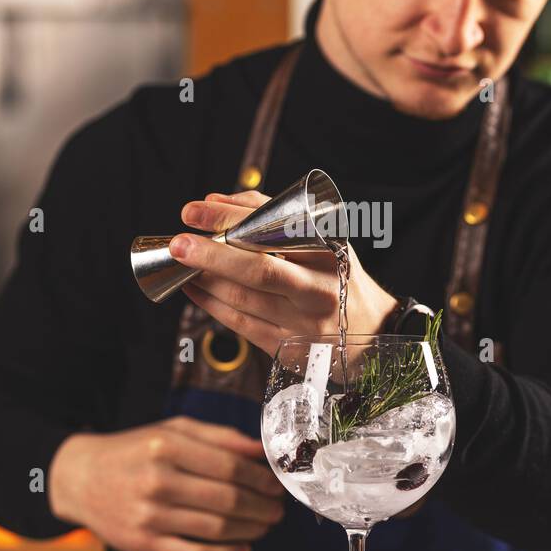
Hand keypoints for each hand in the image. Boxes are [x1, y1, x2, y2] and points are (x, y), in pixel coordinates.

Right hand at [47, 416, 286, 550]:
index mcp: (166, 447)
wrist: (79, 478)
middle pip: (228, 499)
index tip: (277, 485)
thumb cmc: (135, 450)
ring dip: (251, 530)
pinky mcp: (143, 545)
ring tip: (265, 525)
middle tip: (277, 509)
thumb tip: (263, 450)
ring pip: (216, 529)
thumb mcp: (173, 430)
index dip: (261, 479)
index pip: (230, 467)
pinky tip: (243, 549)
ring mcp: (149, 516)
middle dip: (262, 507)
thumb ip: (219, 437)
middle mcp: (157, 481)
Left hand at [167, 191, 398, 357]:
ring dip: (205, 281)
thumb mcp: (321, 238)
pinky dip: (211, 305)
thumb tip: (214, 202)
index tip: (194, 211)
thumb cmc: (336, 276)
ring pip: (244, 300)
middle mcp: (319, 288)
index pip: (273, 230)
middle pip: (259, 271)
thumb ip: (270, 214)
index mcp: (328, 251)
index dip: (228, 219)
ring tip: (181, 265)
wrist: (373, 332)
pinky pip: (241, 325)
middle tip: (177, 243)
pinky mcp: (289, 348)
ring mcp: (304, 322)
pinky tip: (194, 289)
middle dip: (211, 255)